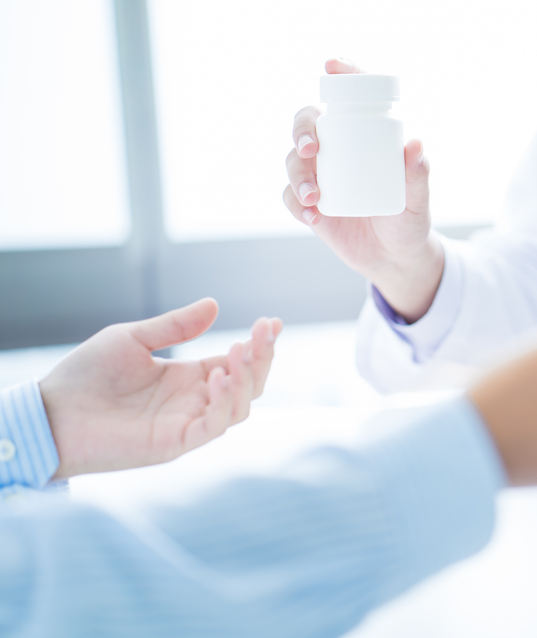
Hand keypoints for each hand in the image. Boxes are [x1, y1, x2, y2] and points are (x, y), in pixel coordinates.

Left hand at [39, 299, 281, 478]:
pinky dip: (223, 403)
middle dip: (262, 358)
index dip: (259, 344)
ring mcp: (187, 424)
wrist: (50, 411)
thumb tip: (214, 305)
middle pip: (248, 384)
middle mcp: (194, 402)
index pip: (237, 362)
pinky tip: (216, 376)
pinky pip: (213, 426)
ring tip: (240, 350)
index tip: (273, 321)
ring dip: (246, 378)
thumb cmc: (85, 375)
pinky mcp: (175, 443)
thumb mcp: (132, 338)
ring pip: (240, 406)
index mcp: (188, 378)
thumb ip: (175, 326)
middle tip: (263, 331)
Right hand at [283, 58, 443, 322]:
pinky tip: (312, 215)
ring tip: (315, 196)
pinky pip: (291, 198)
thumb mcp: (417, 200)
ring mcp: (320, 177)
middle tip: (312, 148)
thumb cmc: (410, 221)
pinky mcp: (310, 206)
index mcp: (364, 139)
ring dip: (297, 174)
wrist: (396, 260)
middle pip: (307, 123)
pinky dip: (297, 204)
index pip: (348, 98)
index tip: (332, 67)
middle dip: (302, 129)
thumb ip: (418, 175)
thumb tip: (416, 145)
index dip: (340, 75)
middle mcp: (337, 151)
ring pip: (293, 161)